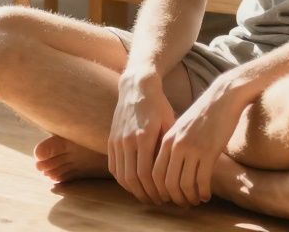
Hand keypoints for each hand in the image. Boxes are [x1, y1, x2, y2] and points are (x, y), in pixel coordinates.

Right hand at [108, 73, 175, 204]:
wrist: (137, 88)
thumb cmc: (158, 106)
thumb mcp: (169, 123)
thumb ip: (169, 146)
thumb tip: (177, 171)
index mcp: (144, 136)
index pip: (145, 173)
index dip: (154, 189)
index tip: (165, 197)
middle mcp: (127, 140)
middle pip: (132, 178)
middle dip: (145, 194)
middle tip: (156, 201)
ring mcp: (117, 140)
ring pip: (121, 175)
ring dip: (133, 190)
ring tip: (146, 196)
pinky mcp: (111, 140)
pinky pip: (113, 167)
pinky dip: (122, 180)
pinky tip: (133, 185)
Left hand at [152, 80, 245, 206]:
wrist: (223, 98)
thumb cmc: (203, 114)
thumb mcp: (181, 128)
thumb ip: (172, 145)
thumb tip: (168, 168)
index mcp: (166, 140)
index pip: (155, 174)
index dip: (159, 190)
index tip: (166, 198)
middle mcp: (176, 146)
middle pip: (167, 182)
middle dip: (173, 198)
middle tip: (181, 205)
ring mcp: (192, 149)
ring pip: (185, 184)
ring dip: (189, 198)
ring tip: (194, 201)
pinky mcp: (209, 152)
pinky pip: (202, 181)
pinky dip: (203, 192)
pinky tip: (206, 196)